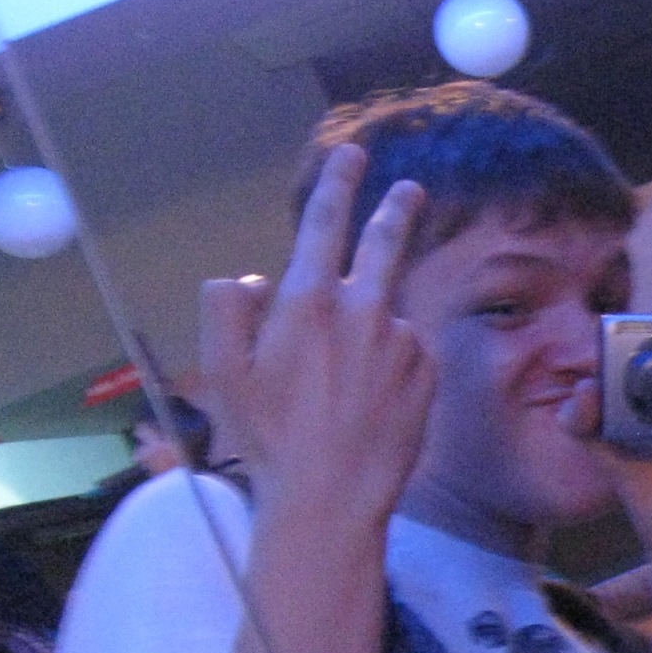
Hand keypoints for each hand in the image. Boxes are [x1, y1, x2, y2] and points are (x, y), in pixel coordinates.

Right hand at [200, 143, 433, 526]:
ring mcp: (403, 340)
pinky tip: (369, 403)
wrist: (332, 497)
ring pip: (385, 317)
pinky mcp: (429, 372)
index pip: (325, 225)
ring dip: (372, 333)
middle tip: (409, 190)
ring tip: (343, 389)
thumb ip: (228, 309)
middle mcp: (364, 310)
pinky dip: (390, 365)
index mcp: (308, 303)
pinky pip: (406, 353)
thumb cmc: (268, 438)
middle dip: (396, 211)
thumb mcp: (222, 372)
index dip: (337, 185)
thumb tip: (252, 279)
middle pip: (385, 245)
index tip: (352, 155)